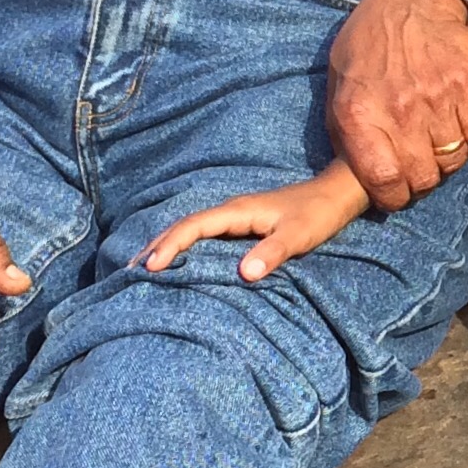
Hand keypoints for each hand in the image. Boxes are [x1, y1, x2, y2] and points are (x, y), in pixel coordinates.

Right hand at [144, 165, 370, 281]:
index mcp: (238, 211)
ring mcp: (236, 216)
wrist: (336, 194)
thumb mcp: (299, 235)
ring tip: (144, 269)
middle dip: (157, 246)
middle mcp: (231, 210)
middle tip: (130, 272)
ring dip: (168, 245)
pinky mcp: (243, 223)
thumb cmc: (318, 214)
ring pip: (192, 229)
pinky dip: (186, 246)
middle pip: (183, 225)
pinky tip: (180, 261)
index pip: (193, 227)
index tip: (151, 267)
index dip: (170, 246)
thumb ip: (272, 252)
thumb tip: (245, 273)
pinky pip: (205, 234)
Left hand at [326, 0, 467, 209]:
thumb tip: (358, 175)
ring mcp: (437, 96)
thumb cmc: (367, 45)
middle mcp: (399, 109)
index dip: (392, 198)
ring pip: (453, 159)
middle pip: (422, 176)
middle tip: (420, 173)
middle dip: (421, 183)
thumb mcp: (338, 87)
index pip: (382, 180)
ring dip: (447, 162)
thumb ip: (347, 132)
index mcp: (359, 113)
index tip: (396, 195)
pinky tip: (460, 133)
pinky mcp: (467, 84)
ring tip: (438, 150)